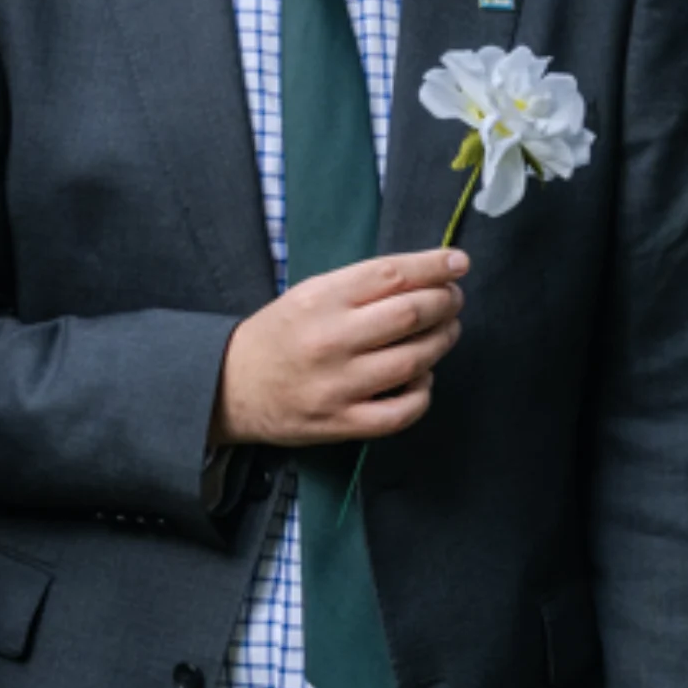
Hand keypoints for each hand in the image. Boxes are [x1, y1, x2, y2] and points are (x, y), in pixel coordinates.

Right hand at [211, 250, 467, 446]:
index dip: (434, 266)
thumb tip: (423, 275)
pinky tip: (422, 378)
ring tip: (445, 332)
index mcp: (320, 300)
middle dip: (446, 302)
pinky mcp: (342, 423)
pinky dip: (423, 393)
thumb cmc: (277, 335)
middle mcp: (331, 340)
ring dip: (441, 342)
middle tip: (453, 299)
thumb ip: (360, 286)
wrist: (229, 388)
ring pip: (414, 361)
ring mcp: (338, 386)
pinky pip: (402, 411)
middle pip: (411, 314)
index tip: (458, 263)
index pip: (391, 274)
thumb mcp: (308, 294)